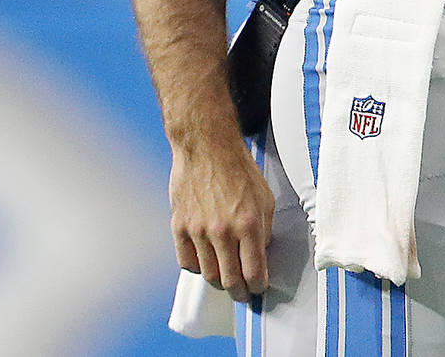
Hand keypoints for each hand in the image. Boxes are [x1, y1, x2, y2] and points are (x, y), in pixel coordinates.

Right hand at [169, 138, 273, 303]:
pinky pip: (187, 262)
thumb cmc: (239, 171)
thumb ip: (264, 229)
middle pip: (229, 279)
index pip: (254, 270)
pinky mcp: (179, 227)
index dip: (258, 286)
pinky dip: (198, 268)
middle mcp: (223, 231)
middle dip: (240, 292)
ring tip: (226, 282)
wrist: (207, 150)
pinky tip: (207, 263)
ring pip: (208, 274)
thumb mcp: (265, 198)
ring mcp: (198, 231)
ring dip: (219, 282)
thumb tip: (260, 254)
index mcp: (249, 223)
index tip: (259, 289)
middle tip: (244, 294)